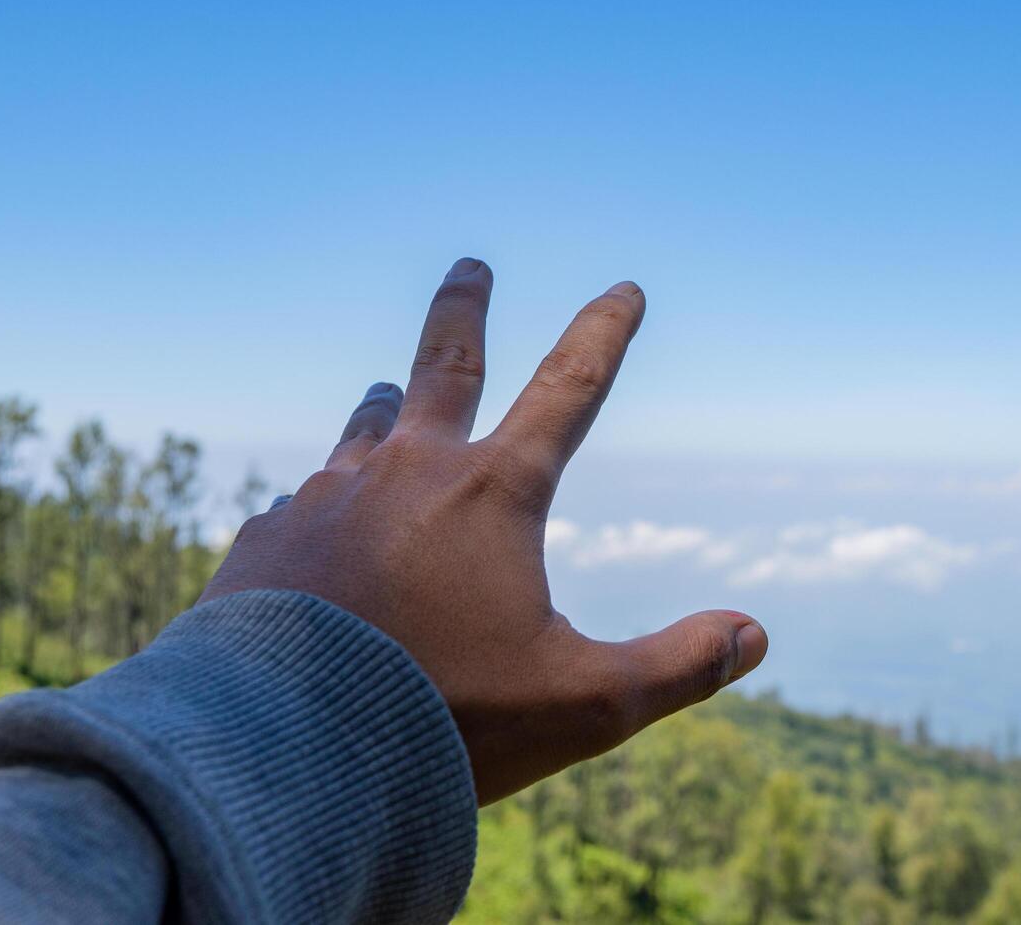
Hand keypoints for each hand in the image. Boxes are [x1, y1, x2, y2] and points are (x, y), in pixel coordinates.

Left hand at [200, 258, 766, 802]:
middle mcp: (407, 472)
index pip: (570, 386)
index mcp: (493, 491)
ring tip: (386, 395)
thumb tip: (755, 636)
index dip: (605, 331)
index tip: (625, 289)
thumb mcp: (583, 704)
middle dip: (466, 306)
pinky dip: (326, 513)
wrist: (281, 753)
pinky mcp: (265, 540)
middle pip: (445, 360)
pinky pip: (302, 509)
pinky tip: (318, 542)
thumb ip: (676, 666)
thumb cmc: (446, 723)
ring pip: (365, 430)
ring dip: (387, 407)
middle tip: (472, 266)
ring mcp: (327, 499)